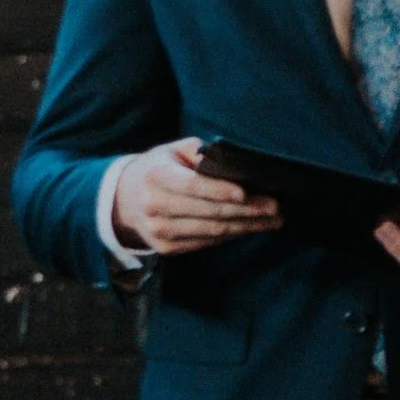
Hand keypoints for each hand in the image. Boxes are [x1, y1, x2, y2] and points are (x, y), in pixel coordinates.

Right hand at [110, 139, 281, 255]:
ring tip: (273, 220)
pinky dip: (232, 235)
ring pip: (212, 231)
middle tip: (276, 207)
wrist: (123, 200)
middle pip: (209, 212)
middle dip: (247, 210)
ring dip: (247, 226)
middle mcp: (154, 207)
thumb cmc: (159, 168)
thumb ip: (202, 154)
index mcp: (155, 177)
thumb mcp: (173, 151)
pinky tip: (251, 227)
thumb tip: (238, 168)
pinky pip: (206, 242)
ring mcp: (159, 231)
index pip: (193, 186)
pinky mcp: (167, 248)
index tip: (247, 192)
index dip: (220, 191)